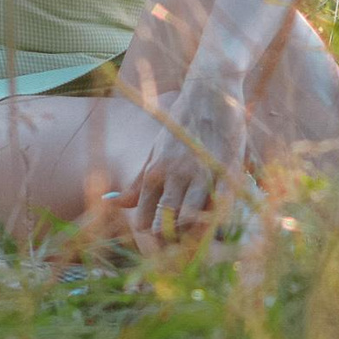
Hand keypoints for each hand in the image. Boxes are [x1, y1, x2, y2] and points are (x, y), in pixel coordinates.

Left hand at [120, 76, 249, 244]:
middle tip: (179, 247)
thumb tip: (111, 203)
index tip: (161, 239)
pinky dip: (218, 217)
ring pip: (192, 216)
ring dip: (193, 231)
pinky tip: (219, 221)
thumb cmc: (181, 123)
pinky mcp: (227, 169)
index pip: (146, 217)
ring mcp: (202, 172)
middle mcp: (176, 174)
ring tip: (198, 236)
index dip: (152, 234)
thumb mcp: (156, 150)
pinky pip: (221, 203)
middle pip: (167, 221)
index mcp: (156, 170)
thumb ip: (139, 181)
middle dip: (171, 239)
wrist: (210, 91)